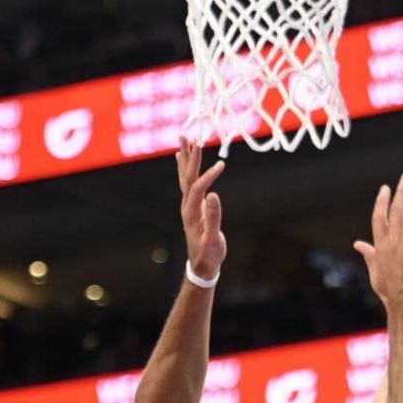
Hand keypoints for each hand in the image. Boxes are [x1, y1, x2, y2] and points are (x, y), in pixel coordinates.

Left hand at [176, 137, 225, 280]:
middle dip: (189, 157)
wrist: (202, 265)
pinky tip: (181, 158)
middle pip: (187, 177)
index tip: (222, 165)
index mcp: (192, 213)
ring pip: (185, 177)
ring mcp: (188, 205)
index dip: (208, 176)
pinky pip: (187, 182)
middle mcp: (186, 206)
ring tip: (184, 140)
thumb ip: (213, 218)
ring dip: (185, 158)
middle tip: (189, 137)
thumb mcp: (213, 240)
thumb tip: (214, 196)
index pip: (198, 188)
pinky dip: (185, 168)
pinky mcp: (192, 206)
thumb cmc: (209, 254)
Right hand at [354, 173, 402, 316]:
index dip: (382, 201)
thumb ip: (368, 254)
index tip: (386, 188)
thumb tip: (358, 244)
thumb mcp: (375, 272)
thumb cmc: (391, 292)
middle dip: (401, 191)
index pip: (379, 217)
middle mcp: (392, 241)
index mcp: (380, 246)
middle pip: (395, 209)